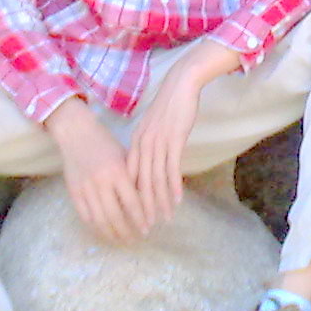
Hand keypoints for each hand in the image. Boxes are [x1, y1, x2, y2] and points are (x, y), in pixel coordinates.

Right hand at [44, 99, 148, 244]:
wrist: (77, 133)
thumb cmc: (105, 143)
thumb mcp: (124, 156)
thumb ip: (133, 178)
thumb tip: (146, 202)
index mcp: (117, 171)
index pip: (132, 203)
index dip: (140, 219)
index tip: (147, 230)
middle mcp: (101, 182)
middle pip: (115, 216)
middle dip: (126, 232)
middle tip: (135, 240)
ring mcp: (85, 188)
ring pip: (99, 220)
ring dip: (111, 234)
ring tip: (120, 240)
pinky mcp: (73, 192)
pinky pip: (85, 216)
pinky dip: (95, 227)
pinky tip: (104, 231)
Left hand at [126, 41, 243, 227]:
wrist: (181, 84)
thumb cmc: (169, 106)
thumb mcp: (152, 128)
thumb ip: (147, 147)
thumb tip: (148, 168)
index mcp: (135, 142)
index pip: (130, 177)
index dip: (131, 199)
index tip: (134, 216)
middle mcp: (142, 144)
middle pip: (140, 182)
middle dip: (143, 206)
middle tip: (146, 226)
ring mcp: (157, 142)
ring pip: (155, 178)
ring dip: (160, 201)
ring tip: (164, 218)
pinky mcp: (173, 139)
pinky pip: (171, 168)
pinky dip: (174, 186)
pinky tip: (177, 200)